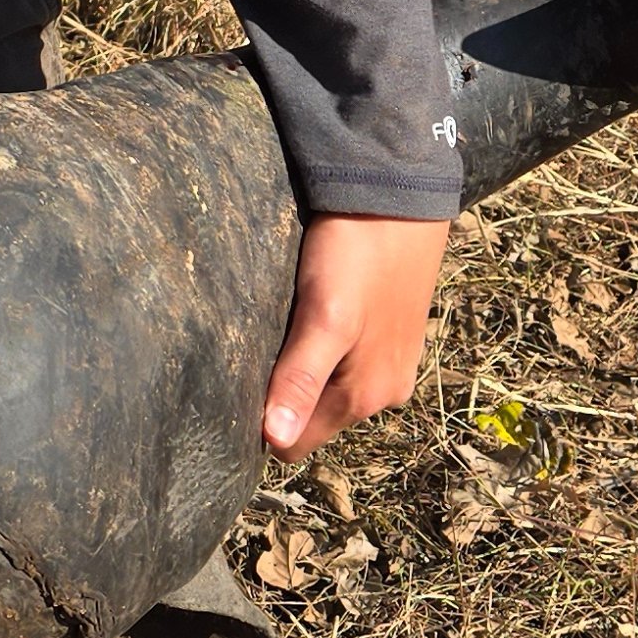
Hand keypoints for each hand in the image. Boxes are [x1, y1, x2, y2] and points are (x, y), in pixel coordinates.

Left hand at [262, 213, 449, 458]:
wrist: (400, 194)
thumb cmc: (357, 254)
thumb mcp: (323, 317)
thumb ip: (300, 379)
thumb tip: (275, 440)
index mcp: (364, 398)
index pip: (295, 443)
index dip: (263, 422)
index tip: (238, 385)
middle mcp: (384, 393)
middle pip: (312, 417)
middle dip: (282, 394)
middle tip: (258, 346)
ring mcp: (393, 365)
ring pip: (329, 388)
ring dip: (303, 367)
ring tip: (286, 325)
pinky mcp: (393, 337)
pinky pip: (347, 361)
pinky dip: (325, 347)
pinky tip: (314, 313)